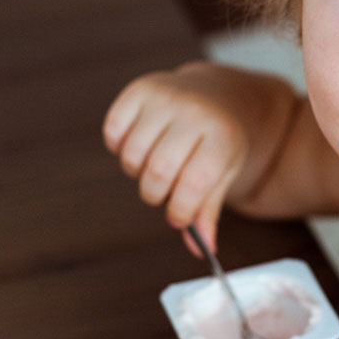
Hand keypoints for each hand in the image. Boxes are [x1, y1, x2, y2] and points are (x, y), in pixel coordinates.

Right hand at [103, 61, 294, 254]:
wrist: (220, 96)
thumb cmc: (222, 142)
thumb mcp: (225, 174)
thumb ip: (210, 210)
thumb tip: (202, 249)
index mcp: (222, 135)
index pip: (192, 186)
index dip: (180, 211)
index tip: (179, 218)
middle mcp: (194, 111)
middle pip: (157, 174)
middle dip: (157, 195)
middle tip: (166, 191)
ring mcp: (166, 96)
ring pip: (132, 157)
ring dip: (139, 172)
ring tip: (158, 164)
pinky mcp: (140, 89)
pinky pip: (113, 133)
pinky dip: (121, 147)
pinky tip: (144, 142)